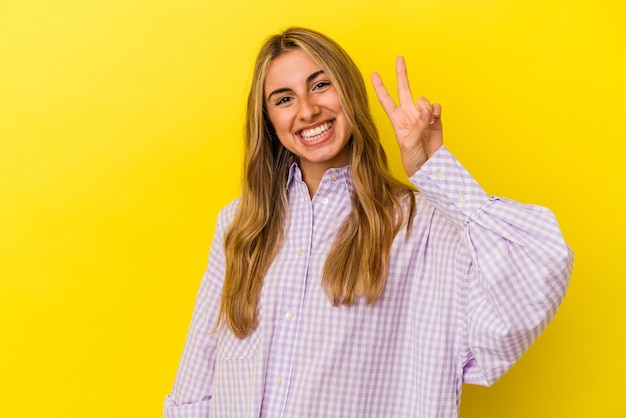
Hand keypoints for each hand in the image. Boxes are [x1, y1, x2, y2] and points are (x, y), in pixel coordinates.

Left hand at [371, 56, 441, 175]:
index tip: (374, 74)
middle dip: (402, 74)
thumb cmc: (412, 159)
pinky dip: (436, 111)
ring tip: (426, 121)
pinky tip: (434, 117)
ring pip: (423, 100)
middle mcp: (408, 114)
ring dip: (425, 108)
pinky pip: (436, 107)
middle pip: (404, 89)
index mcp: (397, 119)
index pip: (386, 99)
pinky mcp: (435, 120)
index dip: (380, 87)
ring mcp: (422, 116)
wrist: (428, 166)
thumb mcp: (409, 143)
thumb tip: (427, 111)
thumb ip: (417, 125)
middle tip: (399, 58)